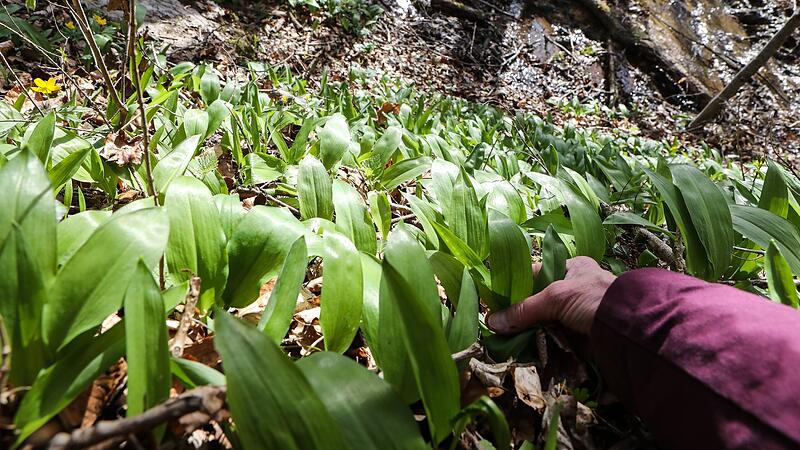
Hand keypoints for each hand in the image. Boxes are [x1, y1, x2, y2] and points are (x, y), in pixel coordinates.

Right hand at [487, 256, 615, 334]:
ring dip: (527, 329)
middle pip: (537, 300)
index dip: (515, 286)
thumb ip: (524, 309)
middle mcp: (573, 288)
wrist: (628, 329)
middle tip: (497, 323)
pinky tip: (522, 346)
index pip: (534, 274)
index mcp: (571, 268)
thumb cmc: (594, 299)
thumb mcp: (556, 297)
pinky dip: (540, 342)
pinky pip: (553, 337)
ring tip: (503, 337)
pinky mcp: (579, 334)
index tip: (495, 300)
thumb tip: (493, 321)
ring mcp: (576, 313)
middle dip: (519, 312)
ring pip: (543, 320)